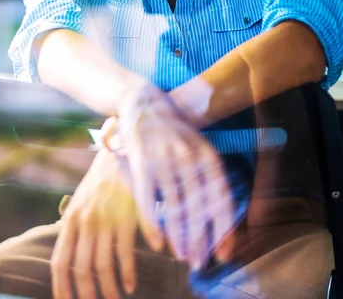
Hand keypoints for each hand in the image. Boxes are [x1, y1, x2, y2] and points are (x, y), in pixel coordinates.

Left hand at [51, 148, 159, 298]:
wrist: (122, 152)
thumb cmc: (102, 180)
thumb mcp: (81, 200)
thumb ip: (75, 225)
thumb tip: (70, 254)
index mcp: (71, 219)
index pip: (60, 261)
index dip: (61, 287)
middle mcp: (85, 221)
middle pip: (81, 269)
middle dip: (87, 295)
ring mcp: (105, 219)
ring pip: (103, 266)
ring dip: (110, 289)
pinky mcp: (125, 217)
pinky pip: (124, 254)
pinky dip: (128, 274)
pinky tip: (131, 285)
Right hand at [118, 83, 236, 270]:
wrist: (143, 101)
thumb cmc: (174, 131)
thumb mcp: (198, 147)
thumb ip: (208, 177)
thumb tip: (219, 218)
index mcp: (207, 155)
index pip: (221, 198)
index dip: (223, 229)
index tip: (223, 254)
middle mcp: (188, 156)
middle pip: (198, 207)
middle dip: (199, 239)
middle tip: (198, 262)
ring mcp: (163, 158)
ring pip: (174, 207)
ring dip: (178, 236)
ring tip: (181, 256)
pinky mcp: (140, 160)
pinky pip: (148, 198)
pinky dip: (152, 223)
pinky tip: (157, 242)